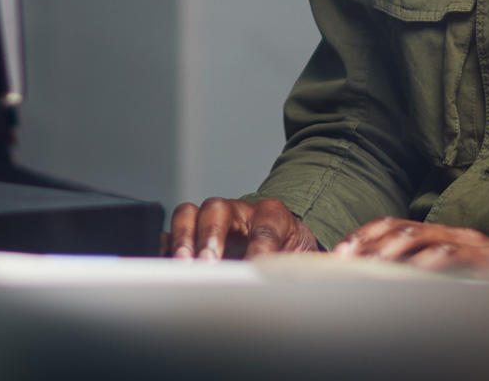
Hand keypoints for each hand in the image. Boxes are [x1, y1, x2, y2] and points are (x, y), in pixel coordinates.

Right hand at [164, 197, 320, 259]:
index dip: (259, 245)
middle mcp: (240, 211)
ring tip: (183, 264)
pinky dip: (166, 245)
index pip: (265, 224)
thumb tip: (323, 279)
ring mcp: (215, 220)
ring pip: (190, 213)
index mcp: (274, 214)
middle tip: (208, 262)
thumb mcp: (307, 258)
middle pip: (218, 209)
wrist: (285, 244)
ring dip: (184, 238)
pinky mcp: (195, 233)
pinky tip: (164, 262)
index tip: (254, 266)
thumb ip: (308, 266)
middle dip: (211, 235)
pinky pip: (172, 232)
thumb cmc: (295, 252)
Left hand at [331, 217, 488, 279]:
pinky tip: (414, 270)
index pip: (396, 225)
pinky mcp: (486, 260)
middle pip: (402, 227)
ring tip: (371, 262)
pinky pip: (454, 256)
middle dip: (370, 241)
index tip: (341, 249)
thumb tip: (388, 280)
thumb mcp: (456, 273)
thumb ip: (426, 271)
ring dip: (392, 250)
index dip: (367, 234)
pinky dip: (432, 262)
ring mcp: (470, 244)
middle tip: (345, 257)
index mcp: (442, 234)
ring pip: (423, 237)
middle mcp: (453, 233)